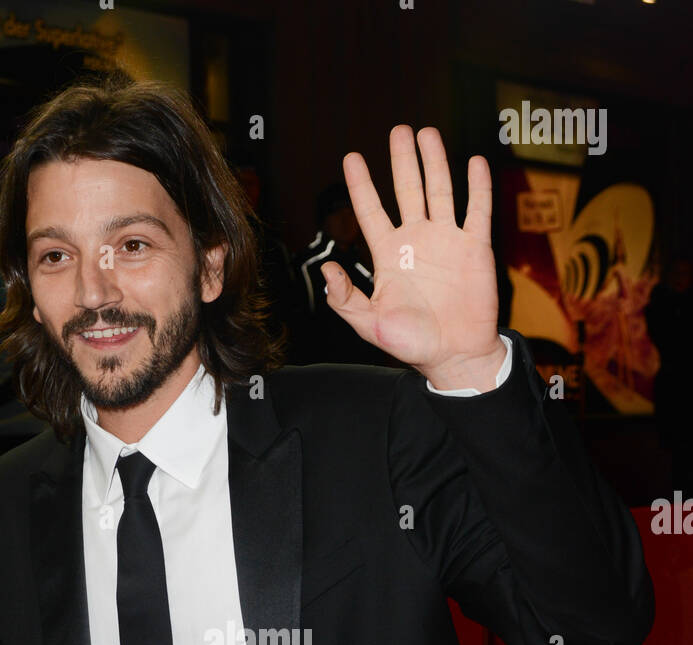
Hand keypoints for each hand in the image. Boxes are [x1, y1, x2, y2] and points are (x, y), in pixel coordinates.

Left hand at [323, 125, 504, 388]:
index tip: (351, 158)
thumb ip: (346, 299)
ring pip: (440, 190)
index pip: (371, 211)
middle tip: (398, 130)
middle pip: (407, 190)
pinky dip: (477, 186)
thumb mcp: (370, 325)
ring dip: (434, 161)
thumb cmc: (412, 344)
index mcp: (389, 255)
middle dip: (402, 160)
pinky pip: (476, 210)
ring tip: (427, 133)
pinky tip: (473, 162)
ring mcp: (447, 240)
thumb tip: (327, 268)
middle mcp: (417, 241)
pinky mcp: (475, 247)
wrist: (454, 356)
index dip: (361, 185)